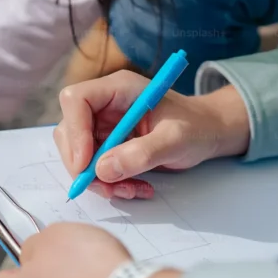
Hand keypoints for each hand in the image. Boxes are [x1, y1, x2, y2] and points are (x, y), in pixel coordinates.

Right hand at [53, 71, 249, 199]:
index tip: (85, 164)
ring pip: (78, 153)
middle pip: (69, 130)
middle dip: (84, 164)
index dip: (75, 131)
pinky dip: (110, 183)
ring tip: (132, 189)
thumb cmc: (197, 127)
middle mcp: (105, 103)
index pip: (76, 99)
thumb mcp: (176, 140)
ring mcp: (104, 124)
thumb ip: (142, 153)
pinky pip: (94, 167)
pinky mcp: (108, 144)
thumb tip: (103, 170)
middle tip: (108, 188)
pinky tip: (136, 187)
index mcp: (119, 88)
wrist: (208, 133)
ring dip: (99, 179)